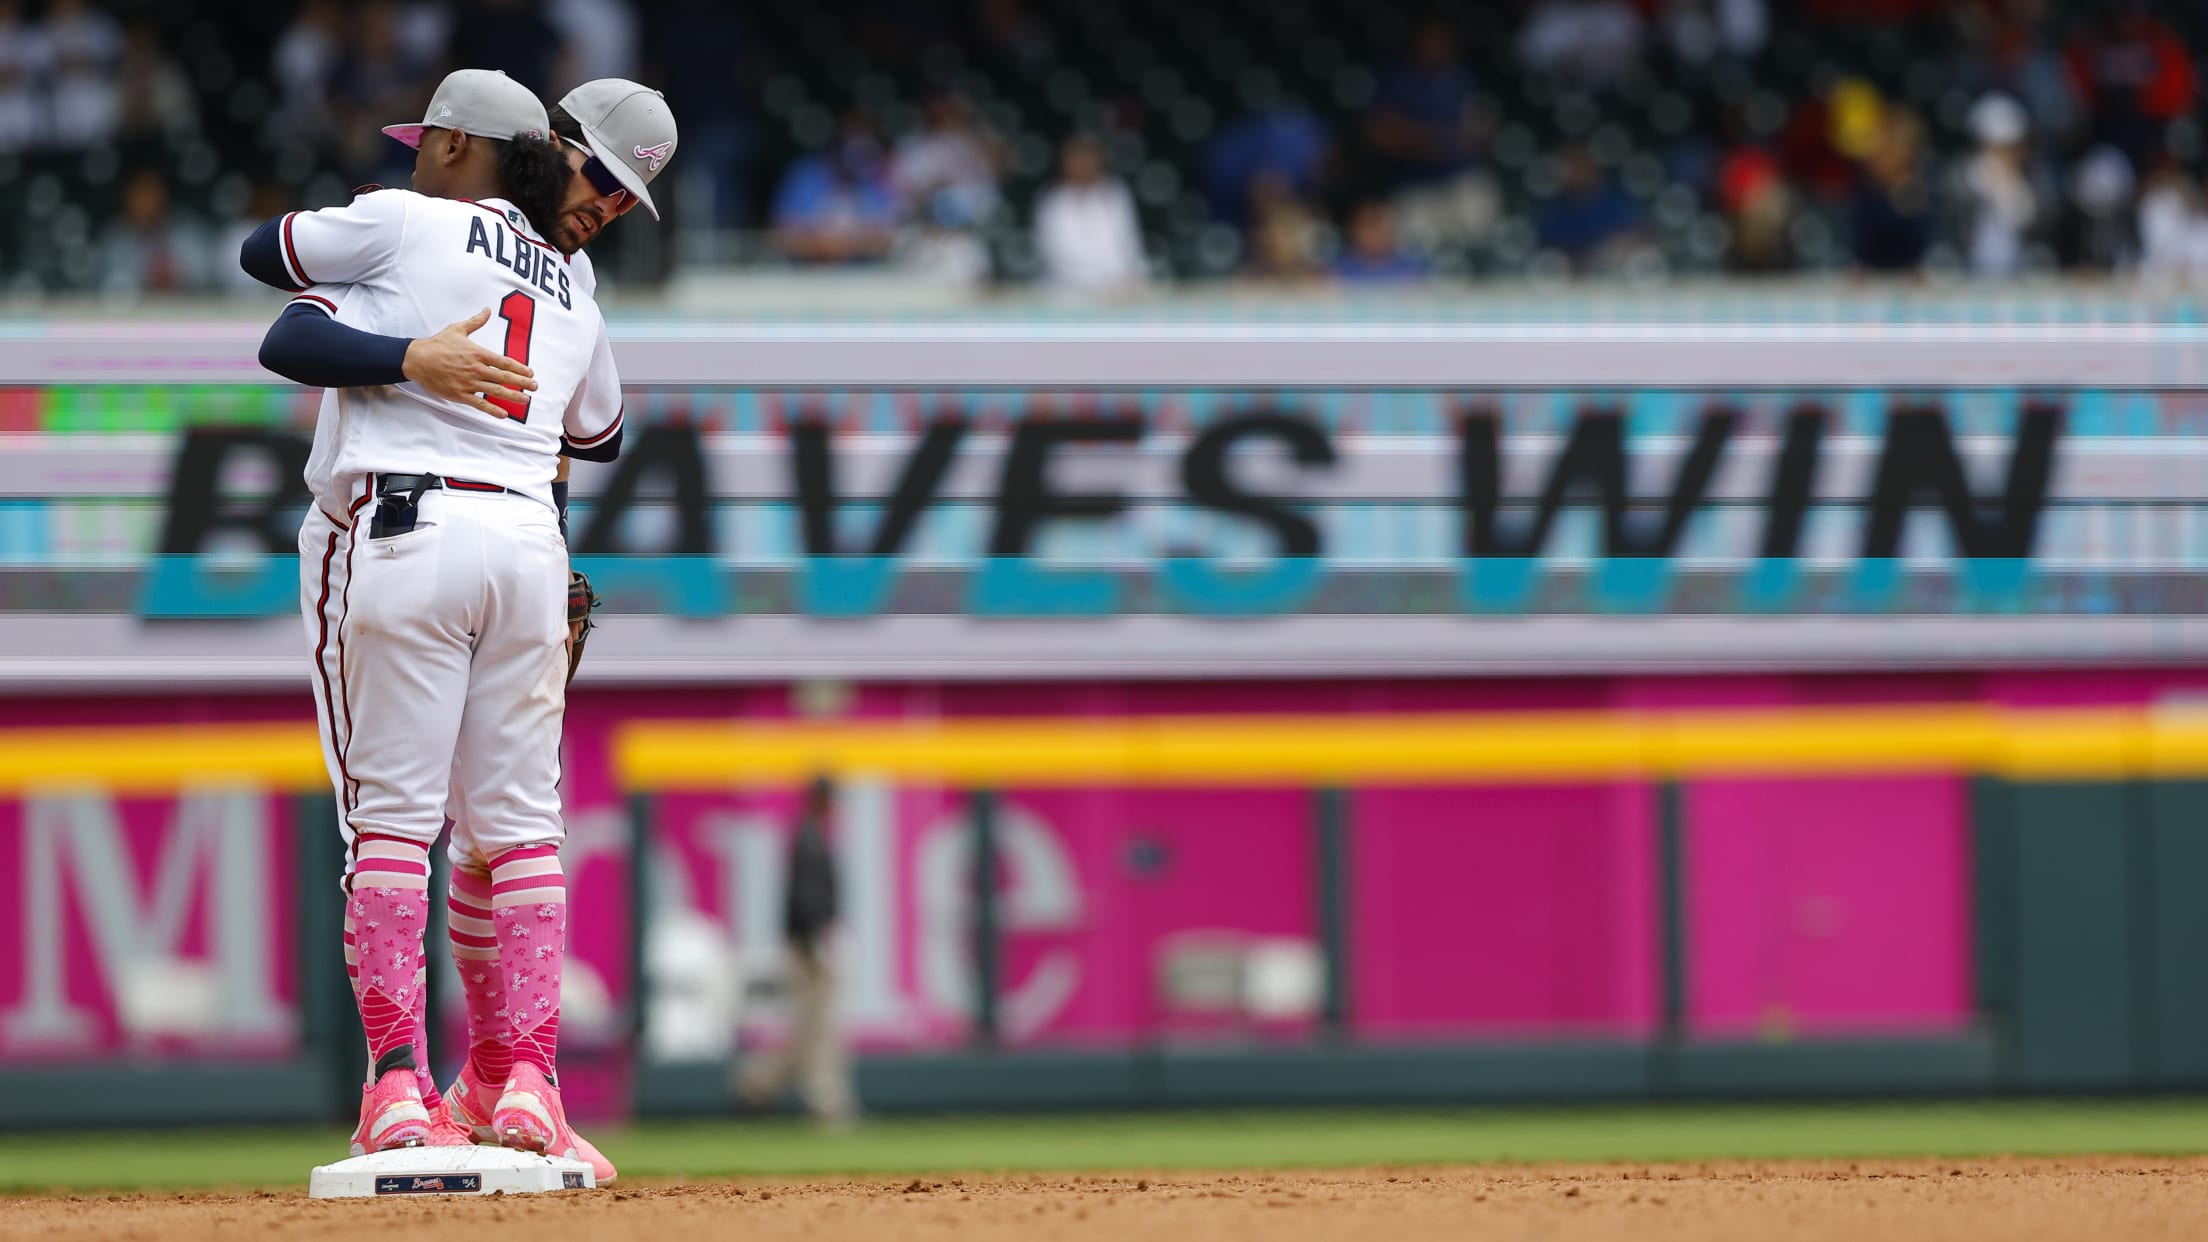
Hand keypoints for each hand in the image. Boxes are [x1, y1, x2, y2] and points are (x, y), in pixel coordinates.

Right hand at [402, 308, 537, 417]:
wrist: (416, 359)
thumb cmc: (437, 344)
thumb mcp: (457, 329)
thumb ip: (475, 321)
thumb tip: (487, 310)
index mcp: (478, 353)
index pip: (504, 362)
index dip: (520, 368)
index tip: (530, 373)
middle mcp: (476, 369)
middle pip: (504, 377)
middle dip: (522, 383)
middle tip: (535, 387)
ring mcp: (468, 383)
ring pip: (495, 391)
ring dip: (513, 396)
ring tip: (526, 400)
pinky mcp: (459, 394)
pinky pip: (479, 404)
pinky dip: (492, 410)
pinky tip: (504, 414)